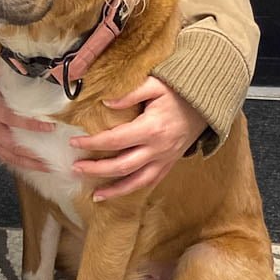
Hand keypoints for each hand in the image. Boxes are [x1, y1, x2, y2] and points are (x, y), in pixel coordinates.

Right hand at [0, 59, 54, 171]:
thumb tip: (5, 62)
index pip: (13, 118)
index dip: (31, 124)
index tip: (50, 126)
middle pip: (14, 145)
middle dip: (35, 153)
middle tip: (56, 157)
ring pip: (11, 156)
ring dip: (31, 164)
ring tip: (50, 168)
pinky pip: (5, 158)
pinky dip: (20, 164)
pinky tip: (33, 166)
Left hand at [69, 77, 206, 200]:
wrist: (205, 105)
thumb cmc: (177, 92)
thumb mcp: (154, 84)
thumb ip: (129, 93)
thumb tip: (105, 103)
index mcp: (151, 128)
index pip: (115, 140)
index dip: (93, 143)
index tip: (74, 142)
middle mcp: (157, 149)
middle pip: (122, 166)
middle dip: (96, 170)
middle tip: (75, 168)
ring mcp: (164, 160)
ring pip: (136, 182)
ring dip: (114, 190)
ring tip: (94, 194)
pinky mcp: (168, 164)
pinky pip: (149, 182)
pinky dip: (132, 190)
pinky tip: (117, 193)